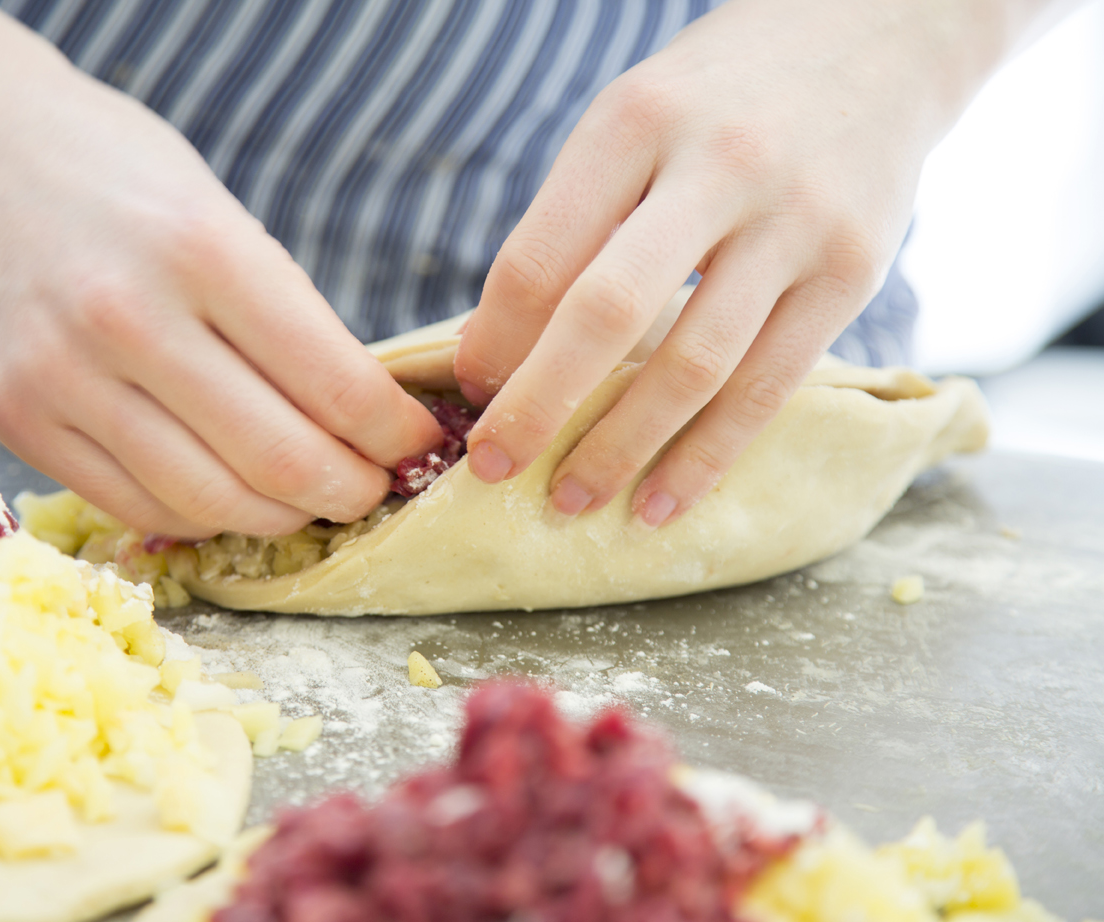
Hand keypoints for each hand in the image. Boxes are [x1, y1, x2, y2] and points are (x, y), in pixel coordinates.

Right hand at [0, 11, 440, 538]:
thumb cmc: (119, 177)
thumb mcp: (222, 214)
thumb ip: (286, 316)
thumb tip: (366, 419)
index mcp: (203, 250)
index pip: (335, 385)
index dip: (394, 435)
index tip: (417, 444)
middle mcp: (126, 317)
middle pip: (278, 460)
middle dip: (351, 491)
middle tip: (372, 488)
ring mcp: (60, 376)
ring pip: (209, 502)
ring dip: (281, 515)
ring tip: (308, 496)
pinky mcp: (14, 419)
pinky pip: (135, 507)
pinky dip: (202, 513)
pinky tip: (227, 490)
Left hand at [454, 0, 1018, 526]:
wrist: (876, 38)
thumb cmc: (718, 97)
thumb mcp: (631, 120)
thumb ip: (568, 222)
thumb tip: (492, 354)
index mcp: (635, 121)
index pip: (541, 252)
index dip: (495, 338)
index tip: (469, 390)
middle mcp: (718, 166)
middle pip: (607, 313)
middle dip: (538, 406)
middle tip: (491, 468)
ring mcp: (795, 222)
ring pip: (694, 365)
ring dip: (622, 449)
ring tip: (570, 502)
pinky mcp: (852, 274)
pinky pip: (768, 387)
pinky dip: (707, 457)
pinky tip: (662, 502)